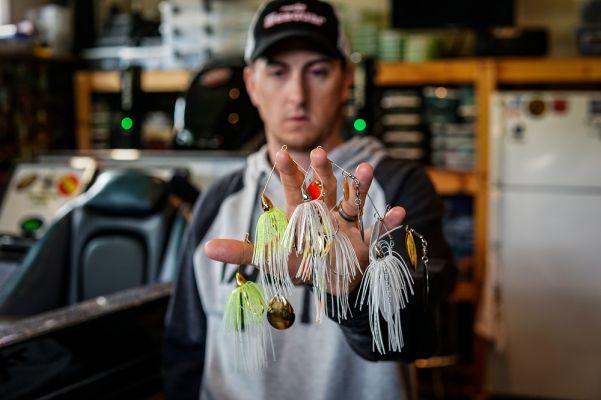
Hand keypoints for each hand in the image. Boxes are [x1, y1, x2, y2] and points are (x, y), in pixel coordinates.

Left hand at [205, 147, 405, 294]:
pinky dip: (388, 223)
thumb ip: (240, 251)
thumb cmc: (300, 263)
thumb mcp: (270, 258)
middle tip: (319, 152)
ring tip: (366, 169)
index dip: (287, 171)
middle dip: (322, 171)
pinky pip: (378, 230)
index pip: (293, 187)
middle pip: (324, 187)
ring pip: (353, 201)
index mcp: (302, 212)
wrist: (330, 279)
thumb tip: (205, 248)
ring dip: (360, 186)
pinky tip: (398, 212)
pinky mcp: (364, 241)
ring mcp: (346, 224)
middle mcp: (325, 212)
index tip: (278, 152)